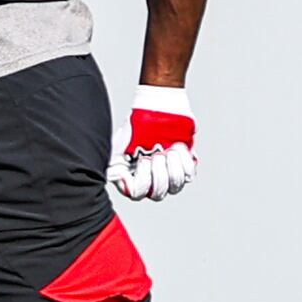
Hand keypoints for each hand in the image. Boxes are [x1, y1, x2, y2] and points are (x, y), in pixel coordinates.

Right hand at [109, 84, 197, 200]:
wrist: (157, 107)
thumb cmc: (136, 124)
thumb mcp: (117, 146)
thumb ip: (113, 169)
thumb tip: (118, 181)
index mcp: (132, 177)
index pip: (137, 194)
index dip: (143, 181)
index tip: (143, 161)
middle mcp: (151, 179)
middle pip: (158, 194)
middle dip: (159, 173)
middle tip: (157, 154)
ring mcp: (168, 173)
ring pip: (175, 187)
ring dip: (172, 168)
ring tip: (168, 150)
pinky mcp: (183, 165)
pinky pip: (188, 175)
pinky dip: (183, 161)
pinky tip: (176, 147)